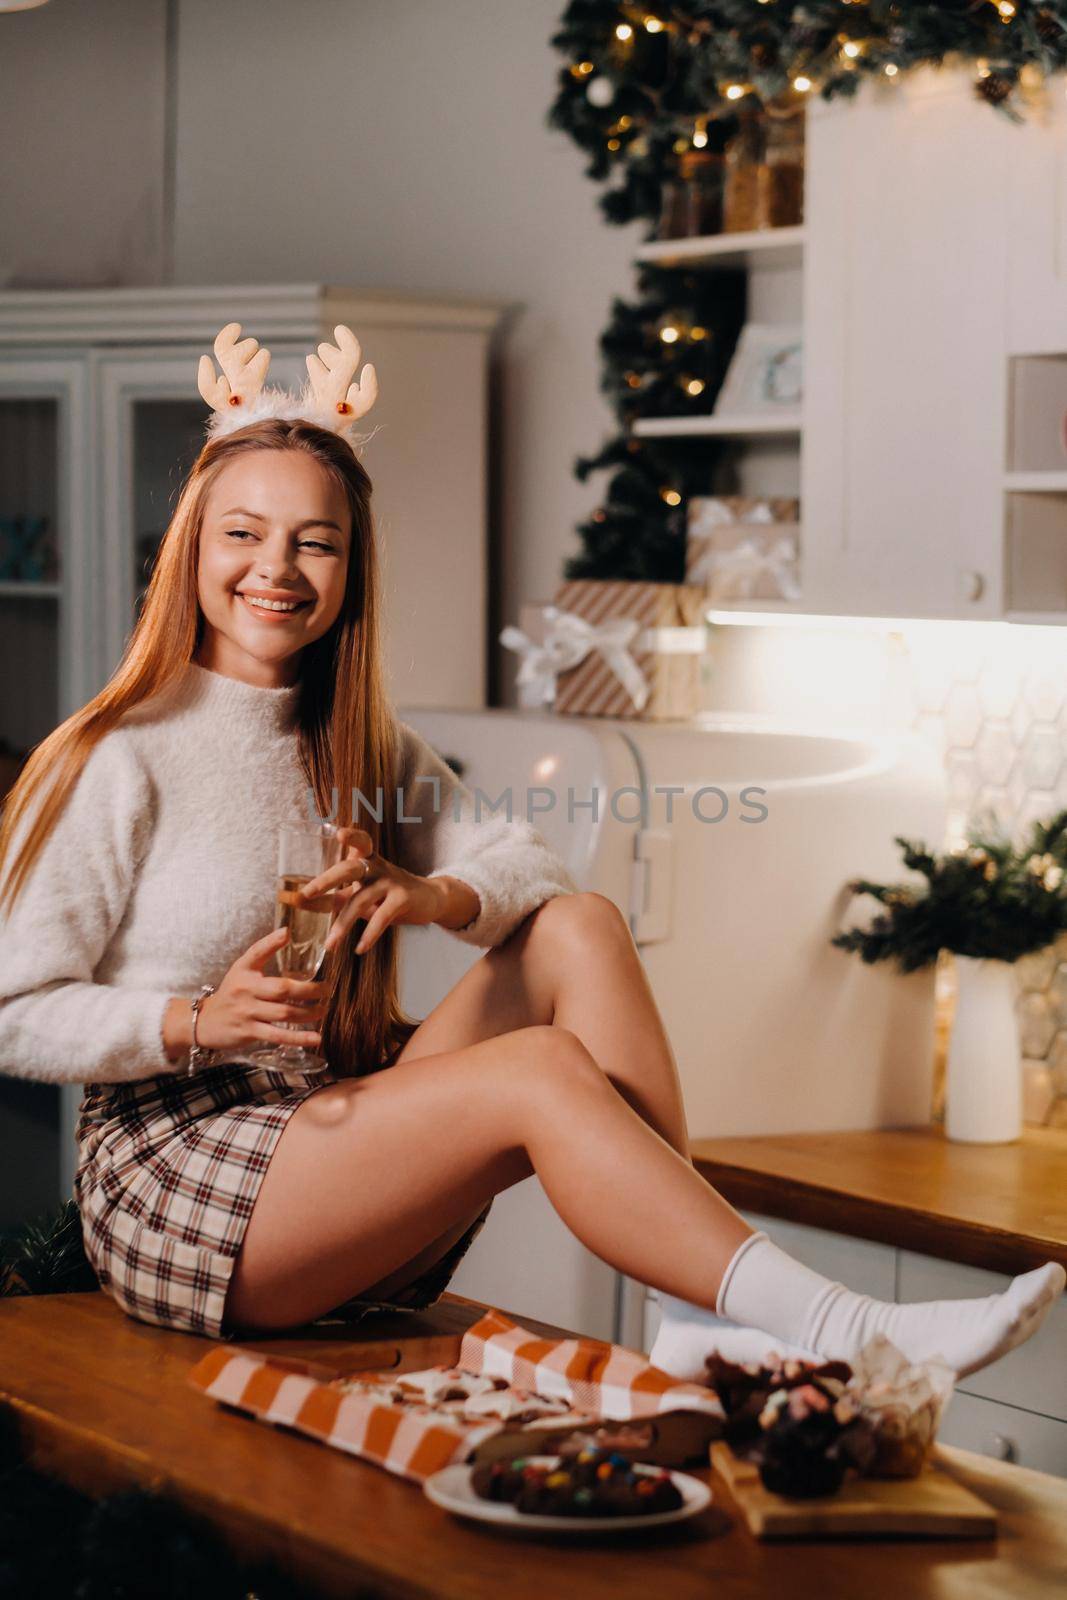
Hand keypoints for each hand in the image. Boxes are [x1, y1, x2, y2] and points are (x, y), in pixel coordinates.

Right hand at [195, 927, 328, 1051]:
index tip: (288, 933)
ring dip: (309, 1013)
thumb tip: (287, 931)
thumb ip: (263, 952)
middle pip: (282, 989)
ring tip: (323, 1010)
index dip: (271, 942)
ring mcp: (247, 1012)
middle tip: (327, 990)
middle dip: (309, 990)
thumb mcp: (242, 969)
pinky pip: (278, 1035)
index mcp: (244, 971)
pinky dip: (298, 1038)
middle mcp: (245, 990)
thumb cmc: (232, 992)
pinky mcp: (249, 1032)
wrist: (206, 1022)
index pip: (256, 952)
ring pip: (284, 1013)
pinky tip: (316, 1038)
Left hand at [299, 826, 470, 955]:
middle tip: (307, 893)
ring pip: (361, 901)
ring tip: (330, 945)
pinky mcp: (402, 900)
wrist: (430, 898)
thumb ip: (333, 897)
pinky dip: (369, 935)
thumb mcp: (361, 892)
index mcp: (367, 860)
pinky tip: (359, 949)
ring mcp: (391, 882)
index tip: (338, 834)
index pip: (359, 842)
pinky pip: (381, 918)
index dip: (350, 836)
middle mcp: (378, 867)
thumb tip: (299, 901)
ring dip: (343, 924)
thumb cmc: (388, 893)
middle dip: (327, 880)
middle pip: (350, 869)